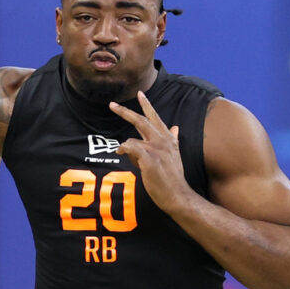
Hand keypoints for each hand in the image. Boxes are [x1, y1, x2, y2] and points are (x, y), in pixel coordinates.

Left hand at [109, 91, 193, 212]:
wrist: (177, 195)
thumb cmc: (174, 178)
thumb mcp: (176, 155)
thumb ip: (173, 139)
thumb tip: (175, 127)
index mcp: (168, 139)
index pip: (156, 118)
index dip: (147, 105)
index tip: (140, 93)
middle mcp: (163, 140)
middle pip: (141, 120)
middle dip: (124, 111)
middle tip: (111, 104)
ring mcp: (156, 148)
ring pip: (132, 138)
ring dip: (126, 148)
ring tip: (126, 156)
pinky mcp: (149, 158)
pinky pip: (130, 147)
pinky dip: (123, 148)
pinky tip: (120, 152)